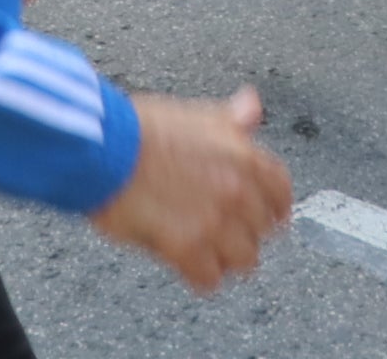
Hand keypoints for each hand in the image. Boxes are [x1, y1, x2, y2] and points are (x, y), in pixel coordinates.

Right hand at [90, 89, 291, 291]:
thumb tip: (251, 107)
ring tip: (205, 250)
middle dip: (243, 232)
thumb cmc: (139, 128)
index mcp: (242, 155)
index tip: (268, 214)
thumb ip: (229, 119)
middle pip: (262, 231)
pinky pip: (210, 279)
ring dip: (224, 257)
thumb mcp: (193, 113)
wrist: (105, 148)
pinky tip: (186, 263)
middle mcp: (236, 190)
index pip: (281, 191)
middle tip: (222, 230)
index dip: (274, 206)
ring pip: (243, 260)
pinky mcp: (187, 248)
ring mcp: (214, 222)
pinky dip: (199, 276)